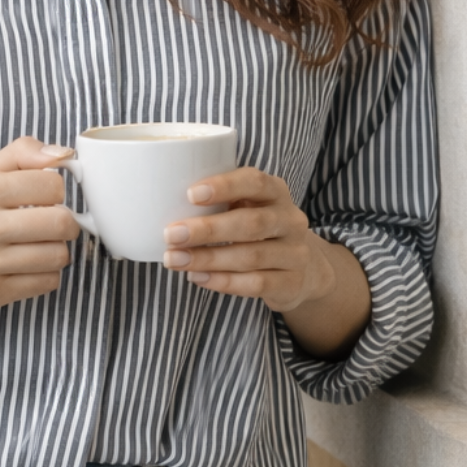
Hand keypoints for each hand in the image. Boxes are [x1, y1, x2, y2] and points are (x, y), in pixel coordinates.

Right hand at [0, 137, 79, 363]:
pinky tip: (28, 265)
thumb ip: (21, 154)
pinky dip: (46, 274)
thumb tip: (64, 154)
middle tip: (54, 223)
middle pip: (61, 222)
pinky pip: (47, 282)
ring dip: (57, 250)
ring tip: (39, 245)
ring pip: (57, 255)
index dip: (57, 190)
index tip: (46, 197)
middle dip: (66, 222)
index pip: (52, 185)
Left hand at [161, 167, 371, 356]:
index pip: (255, 182)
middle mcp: (291, 220)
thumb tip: (163, 202)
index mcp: (276, 193)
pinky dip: (223, 281)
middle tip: (171, 234)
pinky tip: (197, 277)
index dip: (224, 186)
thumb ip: (218, 202)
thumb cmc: (258, 230)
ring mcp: (295, 254)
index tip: (190, 194)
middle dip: (207, 229)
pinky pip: (256, 283)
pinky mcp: (292, 283)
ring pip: (250, 256)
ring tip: (175, 259)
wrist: (303, 269)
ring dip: (208, 259)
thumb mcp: (247, 207)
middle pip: (251, 224)